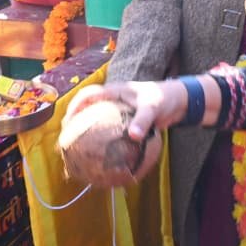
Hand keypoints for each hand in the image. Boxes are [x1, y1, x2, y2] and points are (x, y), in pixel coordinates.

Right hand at [64, 80, 186, 141]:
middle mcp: (113, 100)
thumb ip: (143, 120)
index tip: (67, 122)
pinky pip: (109, 129)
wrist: (179, 102)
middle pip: (87, 108)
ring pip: (96, 119)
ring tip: (77, 148)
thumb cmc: (164, 98)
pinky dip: (102, 138)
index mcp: (114, 91)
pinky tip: (101, 154)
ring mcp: (118, 111)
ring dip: (85, 130)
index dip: (74, 107)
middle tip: (66, 139)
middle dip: (74, 121)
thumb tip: (133, 135)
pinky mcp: (125, 121)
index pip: (88, 95)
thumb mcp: (153, 107)